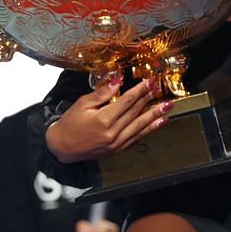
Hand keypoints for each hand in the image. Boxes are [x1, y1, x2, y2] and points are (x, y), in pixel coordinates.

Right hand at [45, 76, 169, 163]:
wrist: (63, 147)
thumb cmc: (70, 124)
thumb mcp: (82, 103)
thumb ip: (102, 93)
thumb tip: (117, 81)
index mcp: (103, 119)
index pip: (127, 101)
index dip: (140, 90)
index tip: (150, 81)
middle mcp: (113, 133)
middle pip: (136, 112)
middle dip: (150, 99)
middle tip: (161, 89)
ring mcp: (117, 143)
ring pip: (140, 127)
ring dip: (155, 116)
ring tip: (167, 107)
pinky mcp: (118, 150)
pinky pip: (137, 138)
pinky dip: (149, 130)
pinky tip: (158, 123)